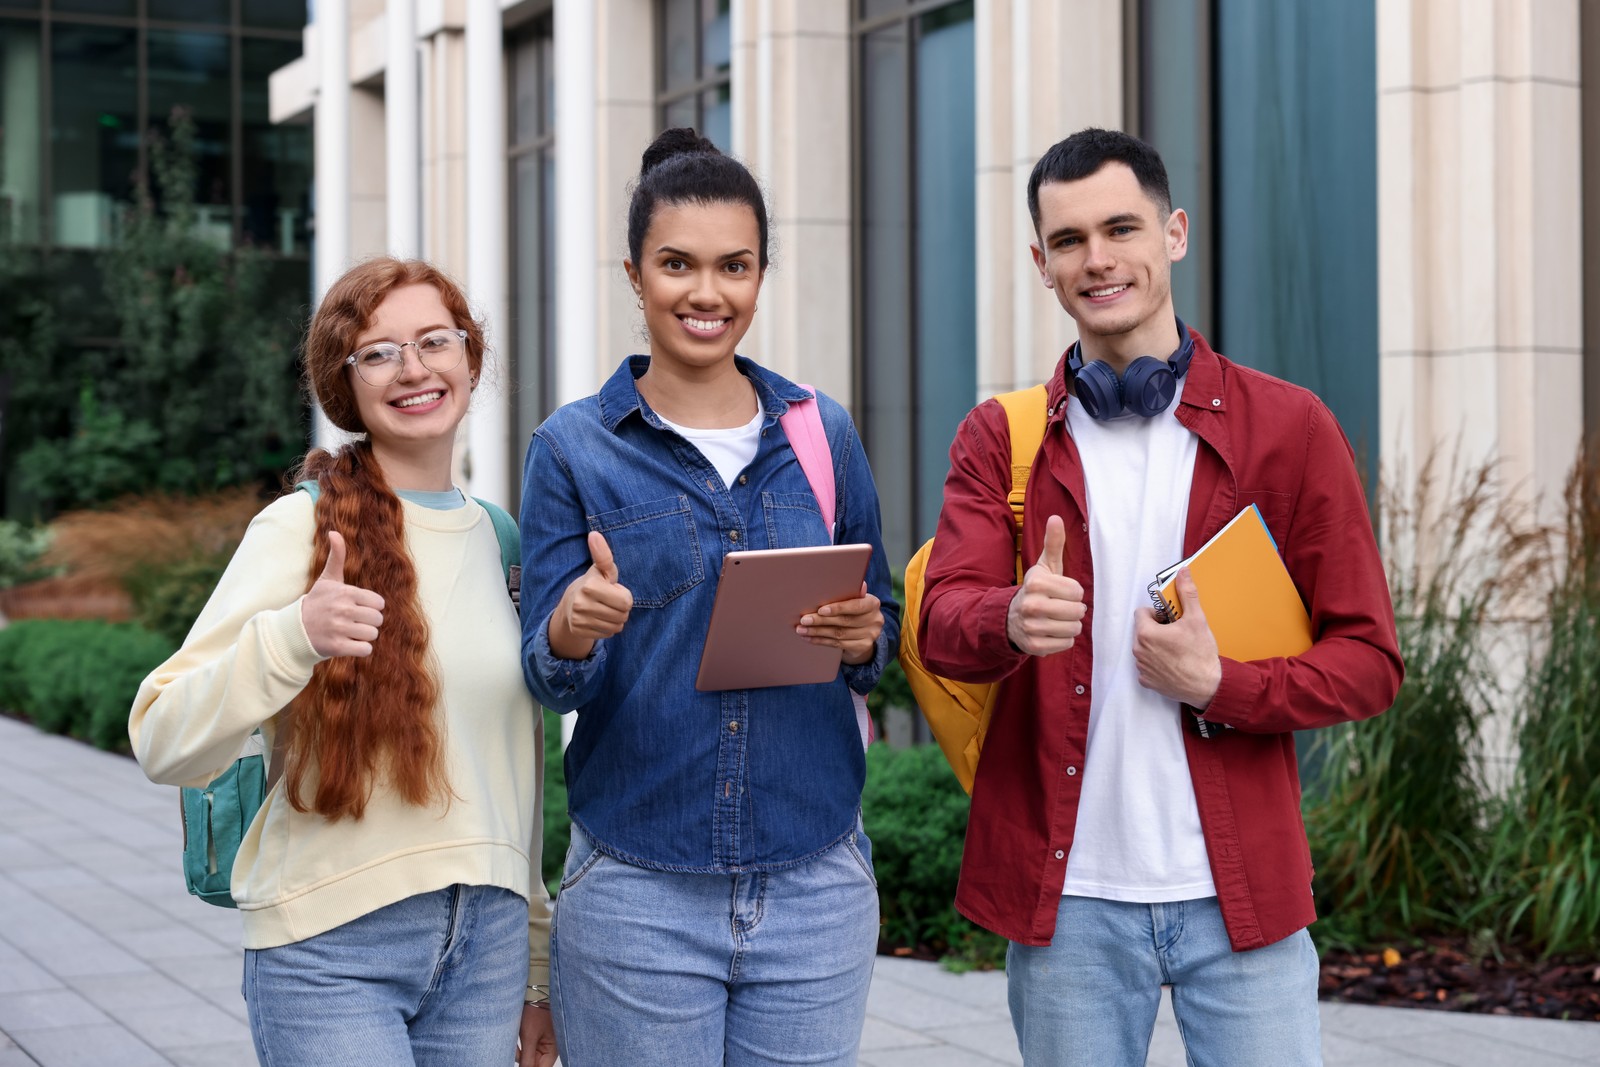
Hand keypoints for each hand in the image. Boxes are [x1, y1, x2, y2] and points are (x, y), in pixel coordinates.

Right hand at [300, 531, 385, 657]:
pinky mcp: (336, 647)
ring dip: (365, 636)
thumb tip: (334, 532)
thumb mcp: (328, 579)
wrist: (296, 629)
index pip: (379, 603)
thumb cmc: (318, 602)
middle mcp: (342, 610)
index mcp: (345, 592)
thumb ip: (337, 557)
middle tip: (355, 622)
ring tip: (351, 632)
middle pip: (378, 620)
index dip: (372, 607)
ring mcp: (339, 629)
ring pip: (372, 635)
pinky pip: (365, 649)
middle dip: (370, 622)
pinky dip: (361, 649)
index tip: (359, 608)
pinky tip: (349, 643)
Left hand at [517, 1002, 557, 1066]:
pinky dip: (520, 1048)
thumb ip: (527, 1058)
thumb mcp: (529, 1036)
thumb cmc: (536, 1010)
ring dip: (519, 1053)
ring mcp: (542, 1045)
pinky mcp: (536, 1040)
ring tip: (515, 1042)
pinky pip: (526, 1050)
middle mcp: (549, 1050)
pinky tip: (517, 1038)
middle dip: (522, 1058)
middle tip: (516, 1049)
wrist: (535, 993)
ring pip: (528, 1058)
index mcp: (552, 1051)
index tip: (521, 1061)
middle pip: (534, 1064)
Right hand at [547, 531, 633, 659]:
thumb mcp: (600, 569)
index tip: (613, 590)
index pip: (626, 601)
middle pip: (623, 615)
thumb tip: (594, 534)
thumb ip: (603, 554)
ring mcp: (579, 619)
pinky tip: (598, 619)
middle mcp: (581, 604)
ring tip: (604, 609)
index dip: (624, 596)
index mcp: (590, 586)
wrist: (569, 605)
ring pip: (616, 626)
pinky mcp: (578, 631)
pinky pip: (607, 634)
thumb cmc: (593, 583)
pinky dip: (607, 628)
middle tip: (608, 601)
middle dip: (621, 609)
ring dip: (615, 619)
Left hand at [799, 582, 882, 665]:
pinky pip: (838, 644)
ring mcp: (870, 635)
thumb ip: (850, 592)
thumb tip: (853, 583)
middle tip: (804, 619)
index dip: (838, 608)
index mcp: (873, 603)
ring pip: (839, 634)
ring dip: (817, 632)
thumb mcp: (854, 598)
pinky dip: (821, 641)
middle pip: (844, 621)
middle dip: (821, 620)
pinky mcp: (863, 647)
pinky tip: (809, 638)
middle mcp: (875, 620)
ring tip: (801, 629)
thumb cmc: (855, 609)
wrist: (866, 631)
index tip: (820, 610)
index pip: (856, 606)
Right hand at [1006, 515, 1085, 655]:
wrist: (1010, 618)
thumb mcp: (1044, 566)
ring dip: (1070, 626)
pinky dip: (1063, 640)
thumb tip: (1056, 517)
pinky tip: (1051, 632)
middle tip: (1061, 607)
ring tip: (1057, 620)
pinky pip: (1066, 644)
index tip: (1061, 592)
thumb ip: (1053, 543)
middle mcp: (1031, 605)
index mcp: (1035, 583)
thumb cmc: (1036, 589)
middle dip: (1074, 610)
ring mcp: (1032, 627)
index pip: (1077, 591)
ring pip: (1074, 629)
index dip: (1073, 592)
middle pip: (1077, 611)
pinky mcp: (1035, 646)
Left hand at [1132, 567, 1221, 707]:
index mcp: (1146, 633)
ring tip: (1177, 649)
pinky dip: (1157, 663)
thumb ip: (1187, 594)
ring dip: (1156, 646)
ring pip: (1144, 648)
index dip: (1157, 613)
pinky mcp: (1147, 681)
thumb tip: (1183, 573)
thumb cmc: (1201, 654)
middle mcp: (1139, 651)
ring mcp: (1142, 667)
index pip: (1141, 613)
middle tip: (1176, 634)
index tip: (1170, 619)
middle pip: (1142, 631)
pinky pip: (1147, 666)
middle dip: (1157, 629)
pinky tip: (1174, 664)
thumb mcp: (1196, 619)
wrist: (1208, 686)